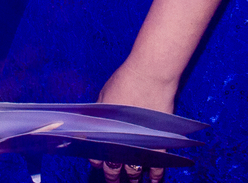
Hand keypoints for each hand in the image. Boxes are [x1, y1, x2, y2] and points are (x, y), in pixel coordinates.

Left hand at [91, 60, 178, 182]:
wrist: (151, 75)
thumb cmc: (125, 82)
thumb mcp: (102, 98)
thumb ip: (97, 116)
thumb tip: (87, 127)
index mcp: (104, 133)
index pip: (97, 157)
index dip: (97, 162)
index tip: (99, 164)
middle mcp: (121, 144)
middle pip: (114, 168)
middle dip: (112, 177)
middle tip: (113, 180)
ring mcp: (140, 146)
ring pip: (134, 171)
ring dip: (132, 179)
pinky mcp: (160, 144)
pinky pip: (157, 167)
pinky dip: (155, 176)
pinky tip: (153, 180)